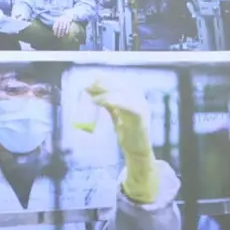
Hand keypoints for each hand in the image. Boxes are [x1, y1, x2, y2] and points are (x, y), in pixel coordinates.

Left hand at [53, 12, 77, 37]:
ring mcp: (65, 21)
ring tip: (61, 36)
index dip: (55, 31)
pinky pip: (68, 27)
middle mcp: (61, 21)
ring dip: (62, 32)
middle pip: (60, 28)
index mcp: (57, 20)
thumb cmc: (61, 19)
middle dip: (59, 33)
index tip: (55, 35)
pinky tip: (66, 33)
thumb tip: (53, 29)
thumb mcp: (57, 20)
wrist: (67, 14)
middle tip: (58, 37)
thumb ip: (55, 24)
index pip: (56, 26)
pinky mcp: (69, 22)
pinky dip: (67, 30)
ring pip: (63, 28)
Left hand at [86, 79, 162, 203]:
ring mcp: (141, 106)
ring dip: (105, 94)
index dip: (105, 79)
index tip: (91, 79)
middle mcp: (139, 98)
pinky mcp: (140, 116)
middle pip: (120, 86)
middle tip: (87, 88)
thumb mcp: (116, 114)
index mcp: (134, 96)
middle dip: (102, 85)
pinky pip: (128, 106)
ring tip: (92, 100)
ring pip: (123, 94)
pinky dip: (115, 102)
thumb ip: (107, 103)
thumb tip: (90, 90)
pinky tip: (104, 103)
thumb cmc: (127, 132)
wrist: (137, 151)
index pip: (119, 82)